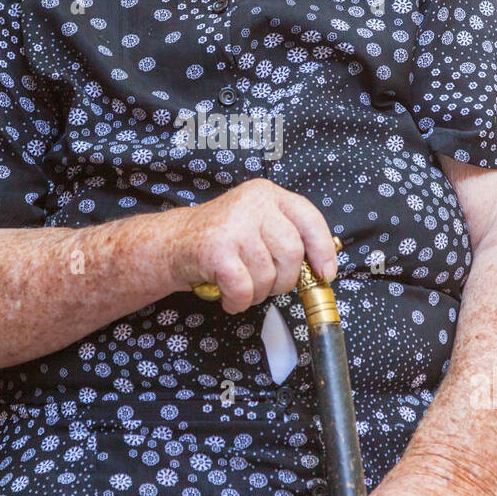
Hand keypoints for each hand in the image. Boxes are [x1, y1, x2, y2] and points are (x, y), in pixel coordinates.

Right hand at [169, 178, 336, 313]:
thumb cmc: (220, 240)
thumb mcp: (257, 225)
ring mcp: (234, 224)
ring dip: (257, 293)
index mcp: (267, 194)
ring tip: (241, 284)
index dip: (322, 250)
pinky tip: (229, 295)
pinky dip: (238, 301)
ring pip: (269, 275)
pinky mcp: (217, 249)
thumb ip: (287, 236)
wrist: (172, 244)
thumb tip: (323, 267)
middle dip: (283, 279)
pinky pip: (245, 289)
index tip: (325, 272)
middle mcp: (252, 203)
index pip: (309, 219)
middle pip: (292, 253)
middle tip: (266, 283)